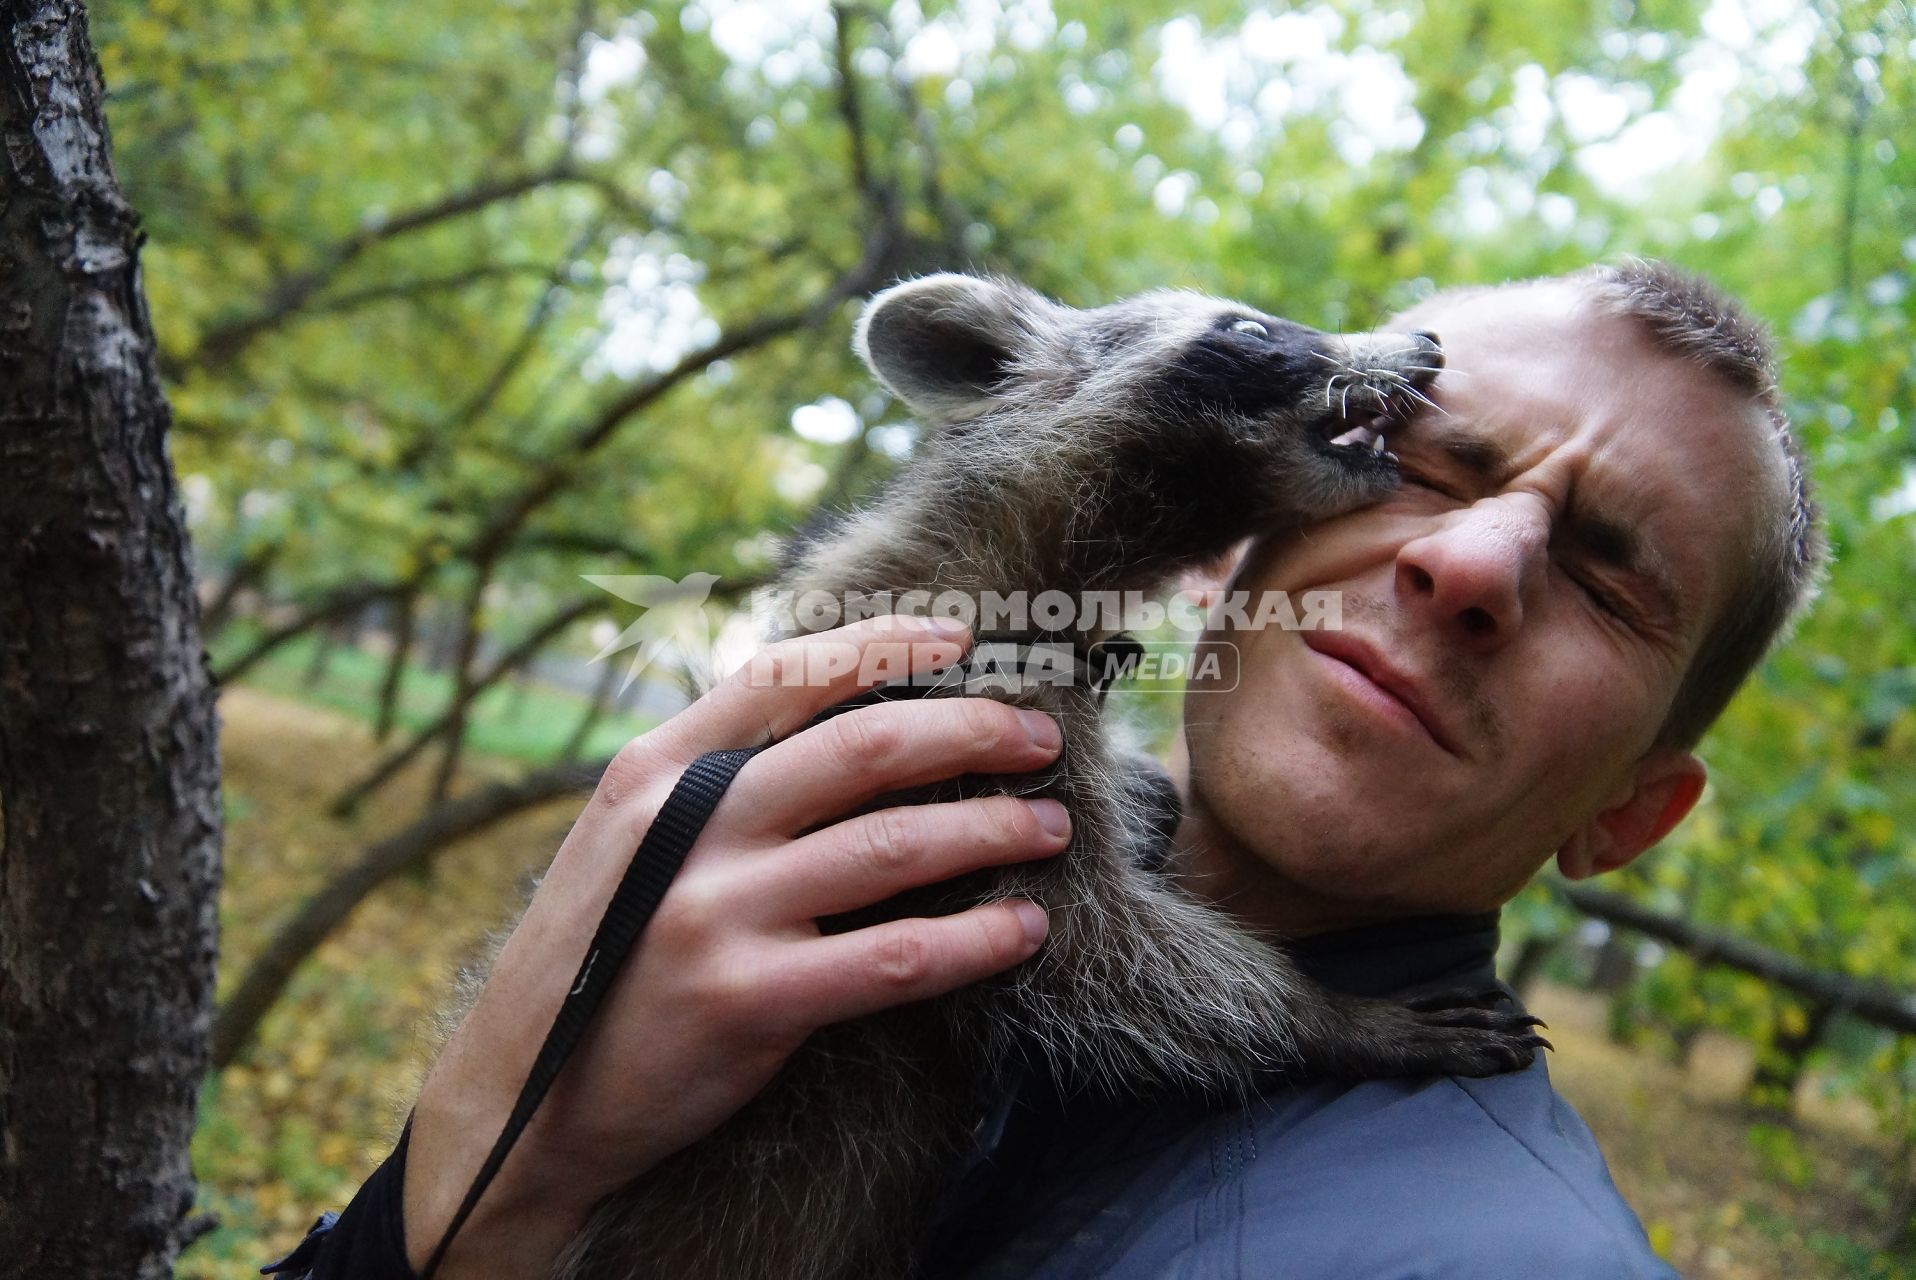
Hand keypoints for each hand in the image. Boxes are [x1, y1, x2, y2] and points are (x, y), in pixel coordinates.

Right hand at [402, 614, 1068, 1276]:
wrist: (521, 1097)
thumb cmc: (601, 954)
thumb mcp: (628, 840)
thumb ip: (714, 780)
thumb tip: (843, 720)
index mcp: (655, 773)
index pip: (785, 676)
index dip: (884, 644)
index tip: (962, 636)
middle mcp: (687, 828)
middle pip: (864, 748)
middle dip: (972, 732)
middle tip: (1040, 740)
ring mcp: (717, 913)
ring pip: (895, 846)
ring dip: (993, 829)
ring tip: (1049, 828)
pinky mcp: (750, 1000)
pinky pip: (895, 957)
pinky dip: (975, 939)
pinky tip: (1022, 931)